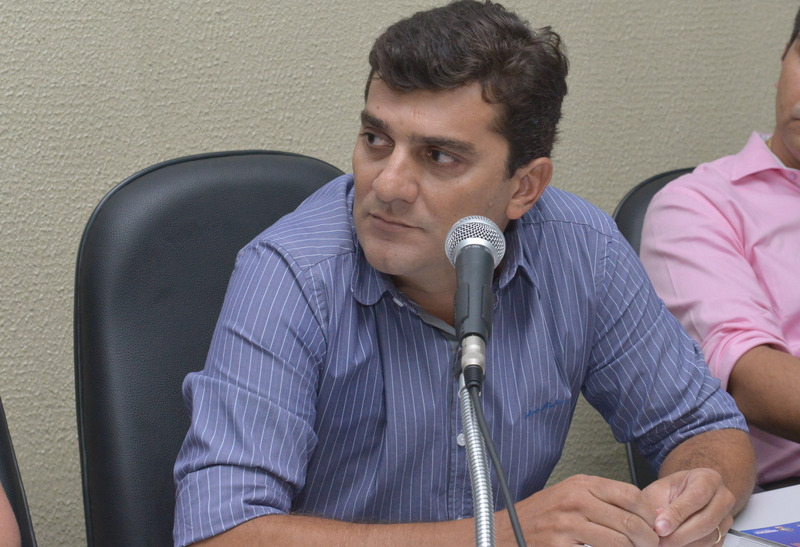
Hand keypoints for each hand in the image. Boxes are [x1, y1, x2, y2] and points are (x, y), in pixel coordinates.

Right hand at [497, 474, 659, 545]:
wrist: (508, 532)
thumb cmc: (541, 515)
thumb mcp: (570, 494)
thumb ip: (601, 498)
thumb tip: (641, 511)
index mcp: (581, 484)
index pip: (631, 495)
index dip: (649, 514)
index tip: (654, 526)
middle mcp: (576, 501)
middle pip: (630, 520)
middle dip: (648, 539)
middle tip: (653, 546)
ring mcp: (568, 525)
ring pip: (620, 541)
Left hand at [640, 468, 734, 545]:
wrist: (683, 495)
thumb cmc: (672, 490)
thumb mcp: (661, 490)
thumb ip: (658, 505)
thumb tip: (656, 525)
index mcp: (708, 479)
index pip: (697, 496)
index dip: (677, 514)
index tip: (659, 526)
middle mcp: (723, 498)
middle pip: (706, 521)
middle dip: (679, 534)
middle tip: (660, 540)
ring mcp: (726, 518)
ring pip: (709, 537)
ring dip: (684, 543)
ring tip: (664, 543)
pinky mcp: (724, 535)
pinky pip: (709, 546)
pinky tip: (674, 544)